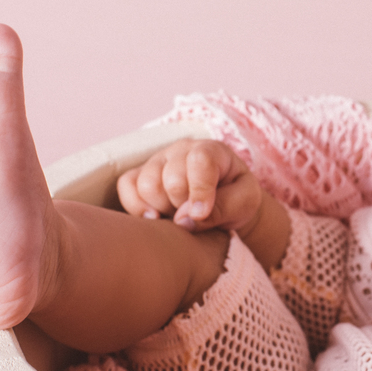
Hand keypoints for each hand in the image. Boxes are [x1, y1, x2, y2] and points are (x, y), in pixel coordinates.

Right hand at [117, 139, 263, 235]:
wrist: (226, 202)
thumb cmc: (238, 198)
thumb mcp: (245, 202)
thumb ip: (222, 209)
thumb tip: (183, 221)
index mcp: (211, 150)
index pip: (199, 161)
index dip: (199, 190)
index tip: (201, 214)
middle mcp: (180, 150)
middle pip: (171, 180)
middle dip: (183, 206)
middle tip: (195, 216)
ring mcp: (157, 160)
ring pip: (147, 185)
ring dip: (162, 209)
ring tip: (178, 215)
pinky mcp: (140, 174)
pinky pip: (126, 186)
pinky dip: (137, 207)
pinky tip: (156, 218)